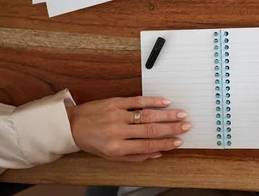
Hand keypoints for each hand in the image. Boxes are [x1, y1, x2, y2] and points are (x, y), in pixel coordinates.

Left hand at [66, 96, 190, 161]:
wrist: (72, 125)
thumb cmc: (93, 142)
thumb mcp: (112, 156)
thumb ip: (136, 156)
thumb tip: (157, 153)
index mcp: (117, 148)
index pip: (147, 145)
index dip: (166, 144)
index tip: (179, 141)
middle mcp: (118, 131)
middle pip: (150, 130)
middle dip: (171, 128)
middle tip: (186, 126)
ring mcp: (117, 115)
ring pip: (146, 115)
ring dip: (166, 114)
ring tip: (181, 114)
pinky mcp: (115, 102)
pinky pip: (137, 100)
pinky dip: (152, 101)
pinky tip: (165, 101)